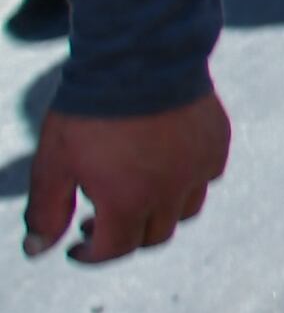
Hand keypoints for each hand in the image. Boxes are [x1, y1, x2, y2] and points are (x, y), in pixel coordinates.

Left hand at [26, 93, 230, 262]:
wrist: (138, 57)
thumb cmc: (89, 111)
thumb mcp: (53, 163)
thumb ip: (45, 211)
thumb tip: (37, 251)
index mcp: (127, 201)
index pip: (113, 250)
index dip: (89, 255)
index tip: (75, 246)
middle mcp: (169, 192)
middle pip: (152, 237)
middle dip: (124, 236)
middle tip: (98, 219)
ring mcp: (198, 169)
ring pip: (184, 212)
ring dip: (159, 214)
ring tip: (137, 195)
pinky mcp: (217, 145)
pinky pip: (205, 177)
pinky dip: (186, 182)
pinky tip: (163, 164)